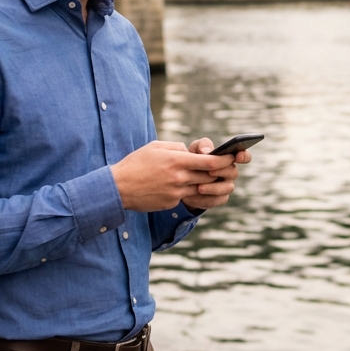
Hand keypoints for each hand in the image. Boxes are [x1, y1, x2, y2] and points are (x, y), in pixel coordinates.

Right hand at [111, 140, 236, 211]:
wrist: (119, 187)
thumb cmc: (137, 163)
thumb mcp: (156, 147)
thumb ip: (177, 148)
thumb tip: (191, 153)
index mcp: (176, 160)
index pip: (209, 161)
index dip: (223, 160)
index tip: (231, 157)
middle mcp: (179, 177)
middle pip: (209, 177)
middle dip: (219, 173)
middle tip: (226, 169)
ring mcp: (176, 192)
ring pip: (201, 188)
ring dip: (207, 184)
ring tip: (208, 177)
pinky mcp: (171, 203)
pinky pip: (187, 196)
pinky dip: (189, 191)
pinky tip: (183, 186)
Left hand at [180, 138, 252, 211]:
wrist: (184, 178)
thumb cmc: (193, 159)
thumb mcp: (195, 149)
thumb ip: (202, 146)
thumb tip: (206, 151)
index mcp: (228, 158)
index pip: (243, 155)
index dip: (244, 156)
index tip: (238, 156)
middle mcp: (230, 172)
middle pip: (233, 172)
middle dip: (222, 171)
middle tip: (209, 171)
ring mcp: (226, 186)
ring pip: (227, 188)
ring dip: (213, 188)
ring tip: (199, 187)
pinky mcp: (219, 198)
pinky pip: (217, 200)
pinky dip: (206, 198)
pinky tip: (194, 196)